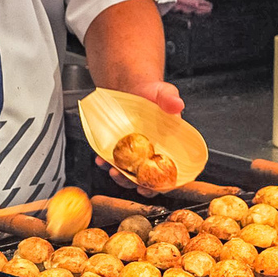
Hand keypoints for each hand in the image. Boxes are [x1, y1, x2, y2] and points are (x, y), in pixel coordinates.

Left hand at [96, 80, 184, 196]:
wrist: (131, 88)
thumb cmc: (152, 93)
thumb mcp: (163, 92)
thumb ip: (170, 99)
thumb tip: (177, 105)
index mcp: (170, 146)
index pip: (170, 171)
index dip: (163, 184)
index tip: (151, 188)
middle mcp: (152, 153)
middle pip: (147, 177)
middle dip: (137, 184)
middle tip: (129, 182)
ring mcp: (135, 153)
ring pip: (128, 173)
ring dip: (120, 176)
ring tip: (112, 170)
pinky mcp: (119, 149)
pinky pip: (112, 160)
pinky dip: (105, 162)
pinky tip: (100, 159)